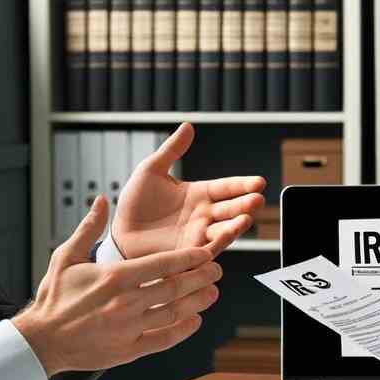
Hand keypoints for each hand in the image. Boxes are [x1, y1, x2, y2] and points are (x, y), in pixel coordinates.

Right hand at [13, 196, 221, 375]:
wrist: (41, 340)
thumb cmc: (54, 298)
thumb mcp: (66, 257)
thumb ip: (89, 229)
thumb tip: (101, 200)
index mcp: (114, 277)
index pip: (163, 264)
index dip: (189, 257)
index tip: (206, 252)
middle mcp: (126, 302)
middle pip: (175, 287)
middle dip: (201, 277)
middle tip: (216, 270)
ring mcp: (129, 327)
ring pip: (175, 312)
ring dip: (197, 302)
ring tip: (212, 292)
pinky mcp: (129, 349)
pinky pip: (164, 339)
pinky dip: (183, 330)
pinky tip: (194, 320)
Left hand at [112, 123, 265, 258]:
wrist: (119, 232)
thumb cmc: (135, 202)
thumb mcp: (151, 170)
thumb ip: (171, 150)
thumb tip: (188, 126)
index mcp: (199, 194)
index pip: (226, 187)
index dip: (243, 185)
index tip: (259, 182)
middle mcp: (204, 215)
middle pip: (230, 209)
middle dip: (245, 205)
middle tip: (257, 199)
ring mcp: (198, 235)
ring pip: (223, 230)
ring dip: (236, 226)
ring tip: (246, 219)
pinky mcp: (188, 252)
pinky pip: (207, 249)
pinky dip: (218, 244)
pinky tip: (225, 237)